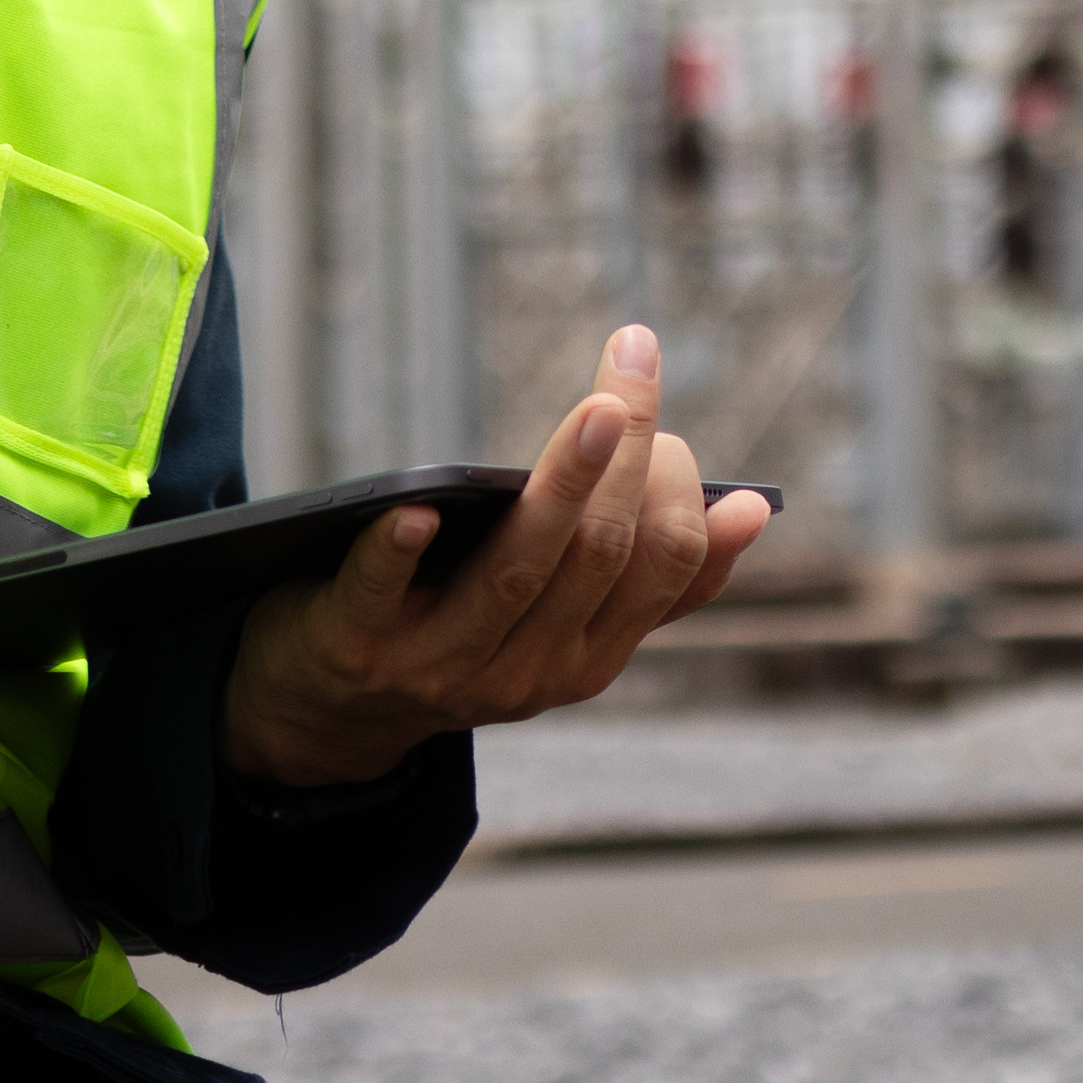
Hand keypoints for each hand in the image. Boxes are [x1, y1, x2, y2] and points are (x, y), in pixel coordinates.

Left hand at [215, 325, 770, 790]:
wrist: (330, 712)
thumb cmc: (461, 627)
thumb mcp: (563, 617)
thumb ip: (649, 573)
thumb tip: (752, 507)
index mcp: (589, 657)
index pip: (663, 567)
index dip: (676, 488)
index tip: (660, 410)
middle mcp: (527, 671)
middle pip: (597, 555)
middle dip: (627, 459)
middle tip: (630, 369)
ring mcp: (441, 665)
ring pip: (515, 572)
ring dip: (560, 488)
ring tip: (595, 412)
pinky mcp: (356, 648)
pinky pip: (380, 597)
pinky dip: (398, 552)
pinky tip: (417, 506)